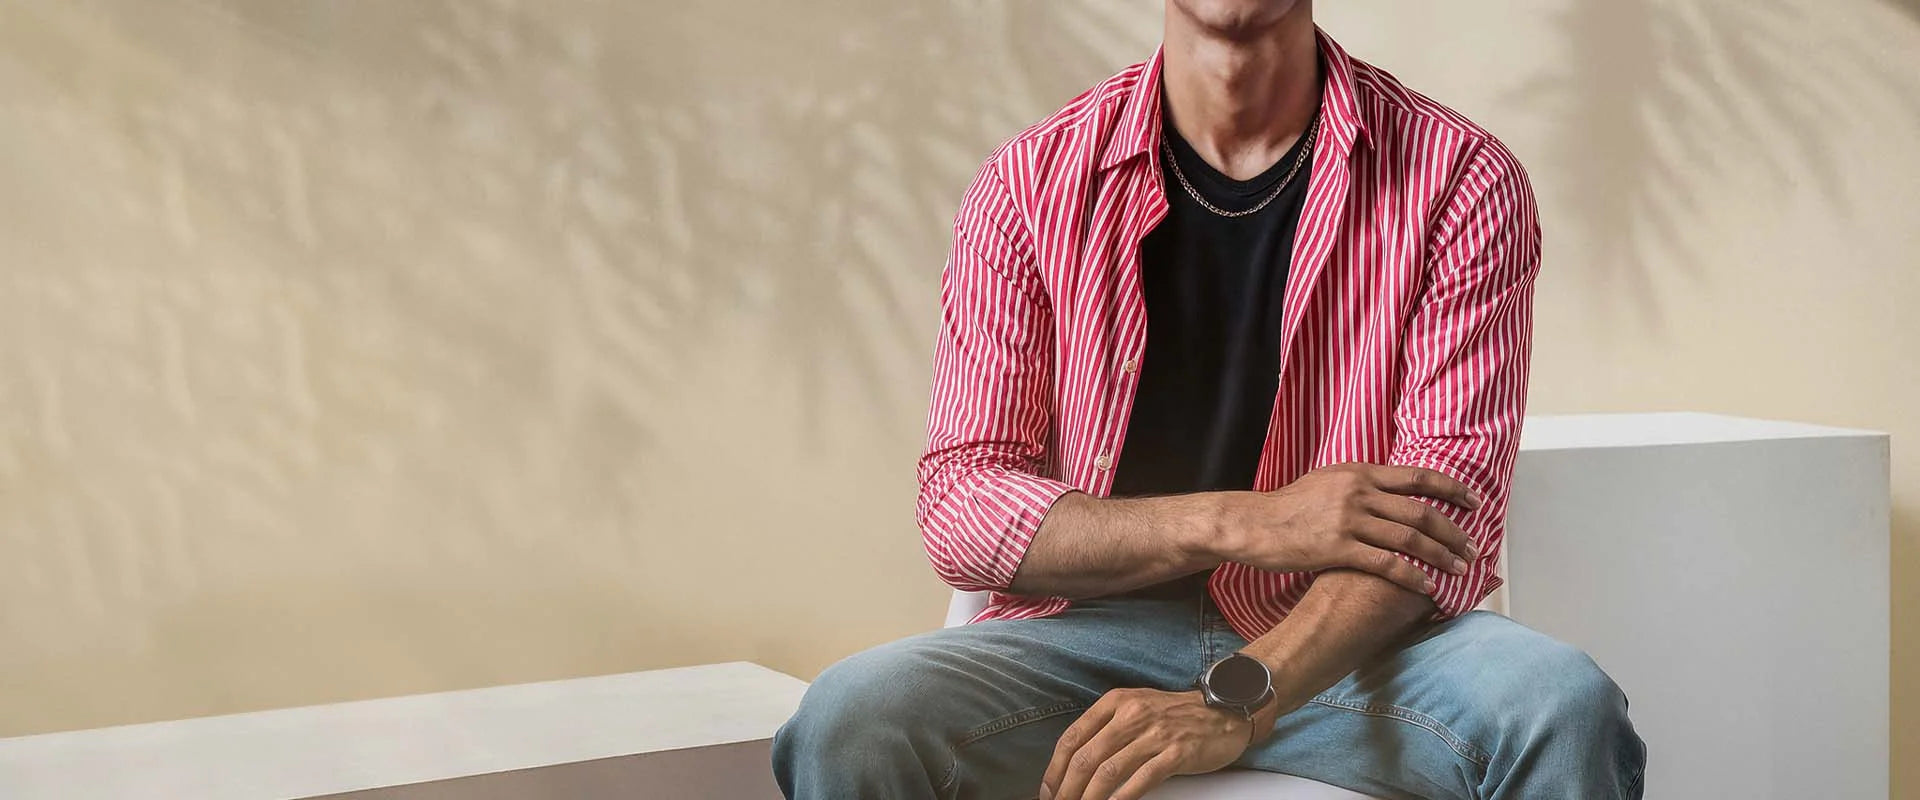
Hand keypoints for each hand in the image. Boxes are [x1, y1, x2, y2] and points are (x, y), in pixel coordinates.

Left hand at [1039, 688, 1252, 799]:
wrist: (1223, 710)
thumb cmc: (1175, 714)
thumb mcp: (1134, 707)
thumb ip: (1105, 728)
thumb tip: (1074, 764)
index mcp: (1115, 703)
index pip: (1073, 737)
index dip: (1055, 769)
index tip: (1048, 791)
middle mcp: (1131, 715)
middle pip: (1086, 758)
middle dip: (1067, 789)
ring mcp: (1154, 734)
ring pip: (1108, 771)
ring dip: (1089, 798)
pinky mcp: (1176, 753)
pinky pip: (1141, 779)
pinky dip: (1122, 798)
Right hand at [1212, 462, 1481, 593]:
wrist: (1253, 523)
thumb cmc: (1287, 505)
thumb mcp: (1325, 480)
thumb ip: (1358, 483)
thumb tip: (1386, 489)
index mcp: (1359, 472)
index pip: (1417, 477)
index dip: (1451, 489)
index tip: (1473, 502)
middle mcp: (1358, 492)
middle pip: (1420, 512)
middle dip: (1453, 532)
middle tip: (1473, 548)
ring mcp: (1349, 520)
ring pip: (1409, 539)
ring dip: (1440, 556)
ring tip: (1459, 570)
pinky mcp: (1338, 548)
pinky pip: (1386, 564)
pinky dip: (1412, 576)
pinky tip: (1427, 587)